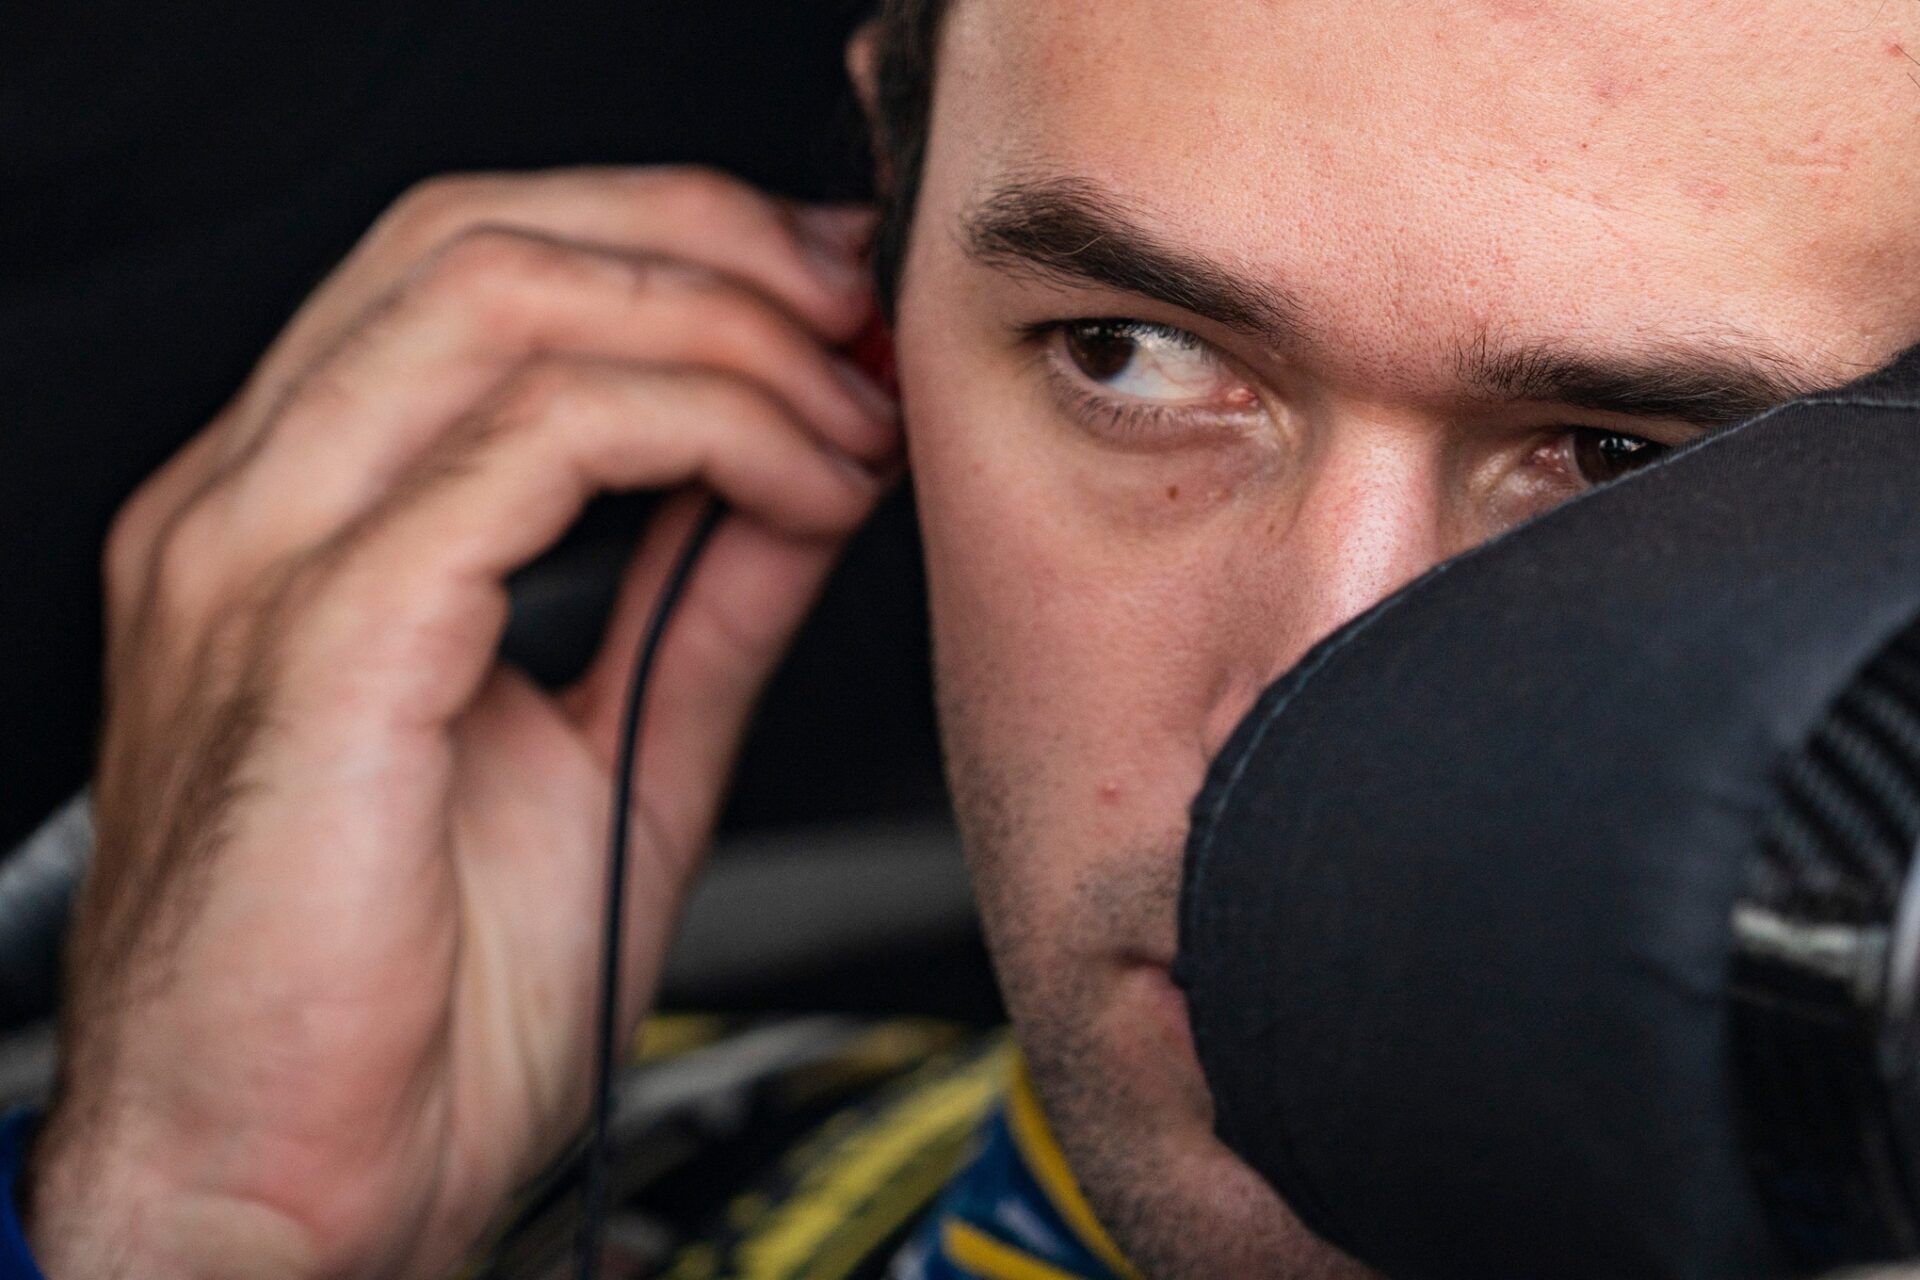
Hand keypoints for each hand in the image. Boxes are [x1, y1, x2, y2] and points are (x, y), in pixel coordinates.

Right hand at [23, 167, 897, 1279]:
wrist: (292, 1195)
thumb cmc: (412, 1011)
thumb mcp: (612, 756)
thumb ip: (703, 598)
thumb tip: (800, 473)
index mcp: (302, 520)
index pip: (468, 268)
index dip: (670, 245)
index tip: (829, 294)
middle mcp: (255, 507)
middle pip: (481, 237)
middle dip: (709, 245)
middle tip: (859, 312)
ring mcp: (263, 558)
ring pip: (503, 302)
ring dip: (723, 334)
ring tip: (852, 416)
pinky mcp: (321, 640)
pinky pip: (529, 448)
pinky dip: (703, 433)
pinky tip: (803, 489)